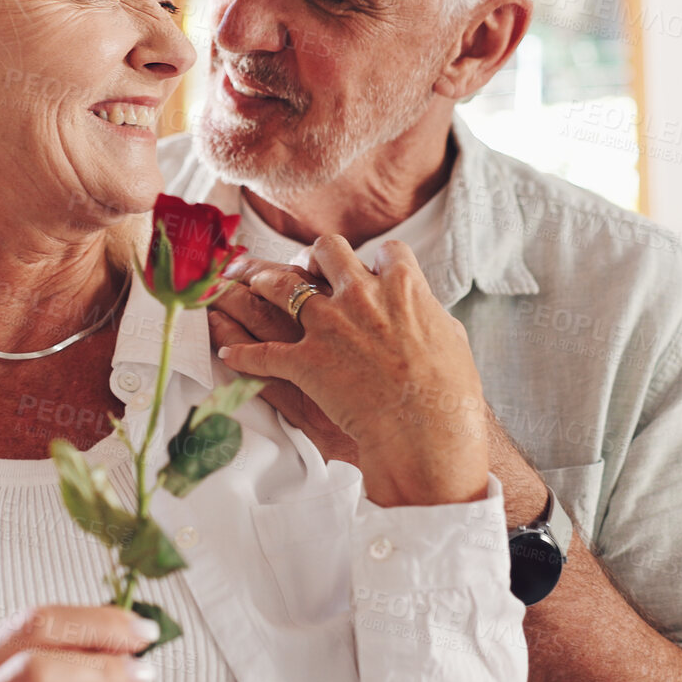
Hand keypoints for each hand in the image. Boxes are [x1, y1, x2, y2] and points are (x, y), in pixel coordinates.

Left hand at [216, 235, 490, 506]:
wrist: (428, 429)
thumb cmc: (450, 392)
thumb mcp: (452, 338)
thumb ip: (429, 315)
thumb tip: (423, 308)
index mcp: (402, 286)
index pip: (387, 252)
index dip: (377, 259)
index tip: (370, 267)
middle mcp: (360, 296)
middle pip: (327, 251)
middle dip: (313, 255)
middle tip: (303, 264)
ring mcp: (328, 326)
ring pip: (282, 286)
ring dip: (261, 280)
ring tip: (248, 282)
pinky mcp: (305, 361)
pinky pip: (261, 354)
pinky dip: (242, 354)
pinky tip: (229, 353)